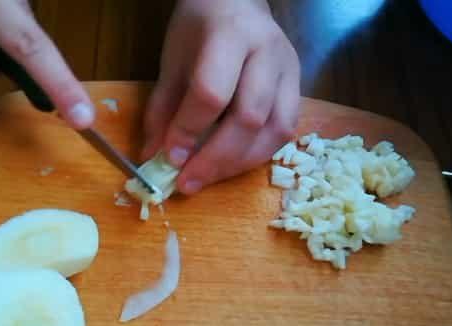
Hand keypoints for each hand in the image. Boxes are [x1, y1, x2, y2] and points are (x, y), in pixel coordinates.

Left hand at [142, 0, 300, 193]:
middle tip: (187, 182)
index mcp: (230, 36)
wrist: (237, 3)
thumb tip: (153, 157)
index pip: (211, 92)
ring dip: (239, 164)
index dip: (188, 130)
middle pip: (249, 118)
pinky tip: (231, 165)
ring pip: (275, 131)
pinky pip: (285, 132)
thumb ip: (162, 108)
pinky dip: (256, 155)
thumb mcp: (172, 60)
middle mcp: (268, 53)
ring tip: (207, 179)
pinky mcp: (299, 88)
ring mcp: (290, 71)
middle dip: (215, 159)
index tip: (169, 158)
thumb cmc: (199, 29)